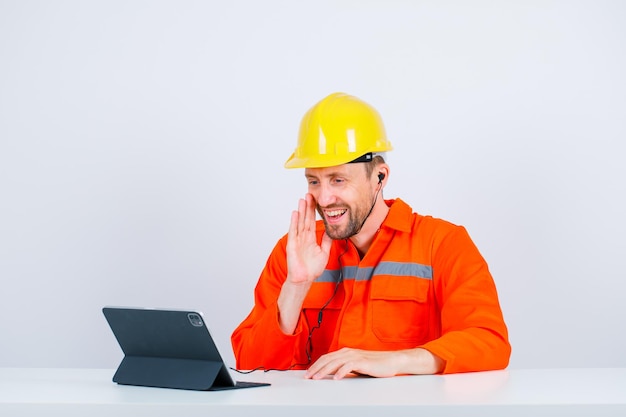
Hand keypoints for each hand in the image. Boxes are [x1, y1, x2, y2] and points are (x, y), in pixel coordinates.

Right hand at [277, 194, 331, 334]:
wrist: (305, 279)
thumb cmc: (312, 269)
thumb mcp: (324, 252)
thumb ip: (327, 241)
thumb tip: (332, 231)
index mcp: (311, 238)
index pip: (312, 221)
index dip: (314, 211)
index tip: (315, 201)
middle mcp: (303, 237)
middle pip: (306, 219)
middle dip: (308, 207)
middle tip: (309, 194)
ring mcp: (298, 240)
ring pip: (300, 222)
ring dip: (301, 211)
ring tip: (302, 199)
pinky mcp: (293, 244)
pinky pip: (294, 231)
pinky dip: (294, 221)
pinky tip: (296, 212)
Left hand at [305, 347, 443, 379]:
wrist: (391, 361)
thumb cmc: (374, 365)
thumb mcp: (356, 367)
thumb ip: (345, 368)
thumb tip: (332, 375)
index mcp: (345, 352)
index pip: (326, 358)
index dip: (316, 365)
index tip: (308, 373)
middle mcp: (348, 352)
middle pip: (328, 359)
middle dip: (316, 368)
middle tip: (308, 377)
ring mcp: (355, 356)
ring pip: (335, 362)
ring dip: (325, 370)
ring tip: (317, 378)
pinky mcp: (363, 361)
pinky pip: (349, 366)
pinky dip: (341, 372)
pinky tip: (336, 378)